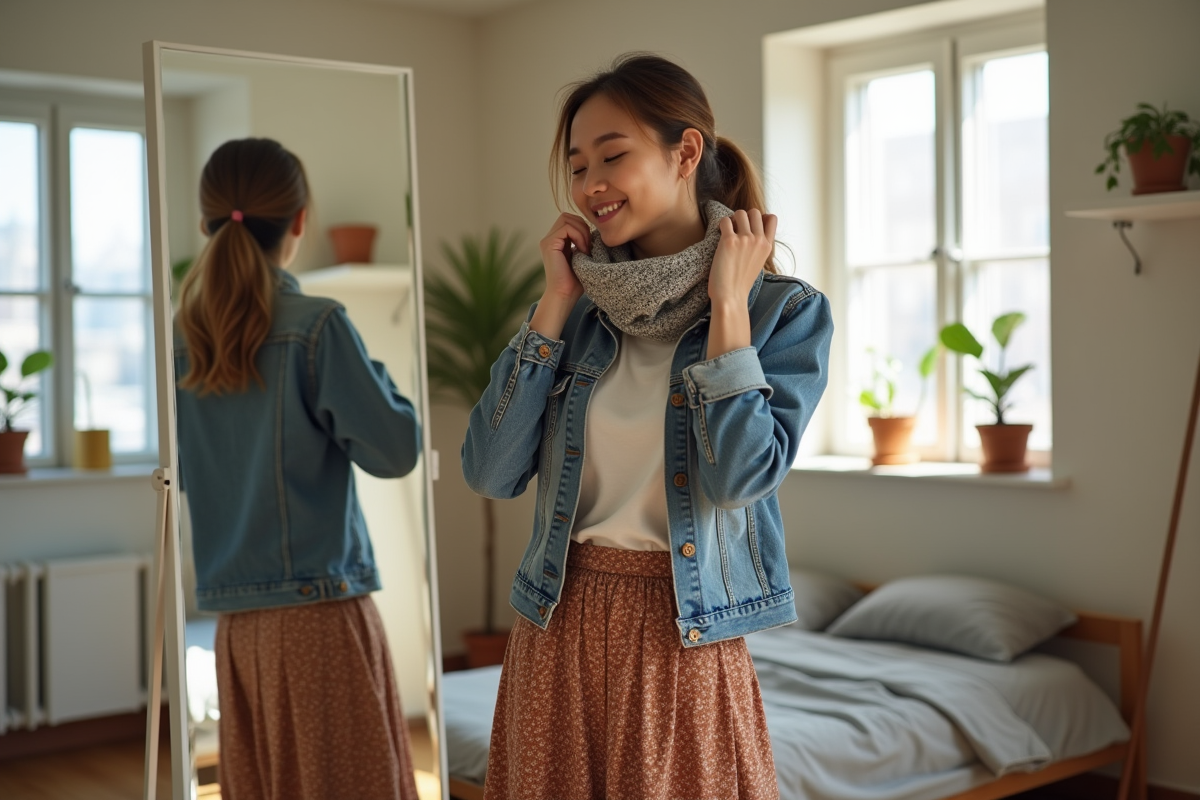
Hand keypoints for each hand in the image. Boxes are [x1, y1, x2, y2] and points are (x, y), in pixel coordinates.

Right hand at [531, 214, 590, 339]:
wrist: (565, 295)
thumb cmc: (576, 281)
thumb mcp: (583, 256)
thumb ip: (584, 242)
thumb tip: (596, 229)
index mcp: (556, 240)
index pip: (570, 220)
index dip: (583, 227)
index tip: (591, 245)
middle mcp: (549, 238)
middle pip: (567, 216)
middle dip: (583, 227)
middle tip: (589, 246)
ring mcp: (547, 240)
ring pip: (567, 219)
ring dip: (581, 231)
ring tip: (586, 248)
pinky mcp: (548, 244)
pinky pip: (566, 228)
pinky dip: (578, 236)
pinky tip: (582, 250)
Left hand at [708, 209, 775, 307]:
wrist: (731, 297)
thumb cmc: (741, 283)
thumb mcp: (758, 263)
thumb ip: (758, 247)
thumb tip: (751, 232)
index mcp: (768, 246)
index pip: (772, 218)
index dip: (760, 217)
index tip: (750, 226)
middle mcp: (758, 240)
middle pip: (755, 211)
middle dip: (744, 216)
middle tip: (735, 228)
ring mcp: (745, 239)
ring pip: (740, 213)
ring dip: (732, 219)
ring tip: (727, 231)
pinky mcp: (729, 241)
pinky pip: (725, 221)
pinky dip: (720, 225)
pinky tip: (719, 234)